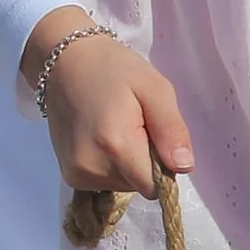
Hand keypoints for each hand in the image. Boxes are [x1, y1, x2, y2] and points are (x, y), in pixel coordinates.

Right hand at [24, 12, 193, 200]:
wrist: (65, 62)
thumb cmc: (114, 69)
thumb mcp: (154, 88)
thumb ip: (171, 129)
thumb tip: (184, 166)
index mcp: (116, 145)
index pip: (155, 186)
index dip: (163, 165)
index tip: (154, 136)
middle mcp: (92, 167)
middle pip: (139, 186)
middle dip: (144, 162)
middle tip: (133, 124)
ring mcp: (77, 174)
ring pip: (123, 185)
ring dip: (128, 164)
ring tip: (115, 128)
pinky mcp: (70, 175)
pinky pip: (105, 182)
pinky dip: (111, 166)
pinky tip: (101, 139)